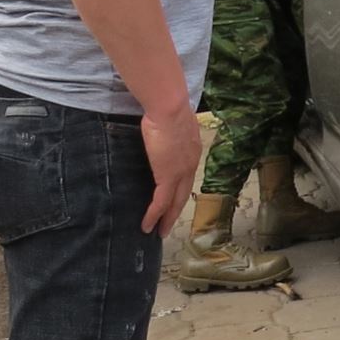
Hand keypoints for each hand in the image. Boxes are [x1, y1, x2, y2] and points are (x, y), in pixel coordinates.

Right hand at [139, 100, 202, 236]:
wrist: (169, 109)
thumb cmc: (167, 108)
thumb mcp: (171, 121)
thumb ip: (169, 129)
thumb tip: (160, 128)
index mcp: (192, 151)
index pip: (186, 175)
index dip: (180, 188)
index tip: (174, 198)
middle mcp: (190, 165)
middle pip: (183, 194)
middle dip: (176, 210)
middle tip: (168, 224)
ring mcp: (181, 173)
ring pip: (174, 202)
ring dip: (167, 218)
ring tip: (159, 231)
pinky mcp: (168, 177)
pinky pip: (161, 202)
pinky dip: (154, 215)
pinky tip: (147, 225)